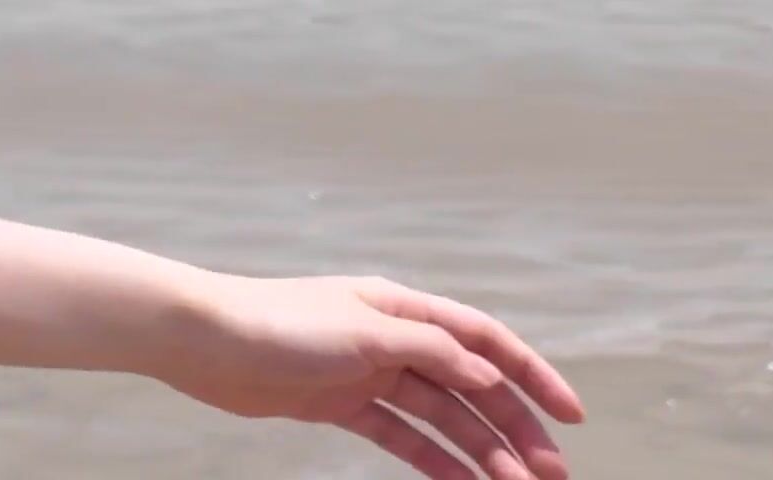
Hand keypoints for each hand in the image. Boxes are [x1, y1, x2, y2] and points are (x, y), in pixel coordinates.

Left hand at [152, 270, 587, 479]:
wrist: (202, 340)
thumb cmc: (277, 323)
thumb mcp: (362, 331)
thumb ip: (429, 351)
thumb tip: (488, 376)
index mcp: (402, 309)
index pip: (484, 340)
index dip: (531, 375)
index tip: (570, 416)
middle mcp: (393, 338)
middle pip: (470, 387)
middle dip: (514, 429)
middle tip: (550, 474)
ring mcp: (369, 373)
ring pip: (441, 417)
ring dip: (481, 452)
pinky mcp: (342, 404)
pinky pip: (402, 436)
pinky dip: (435, 462)